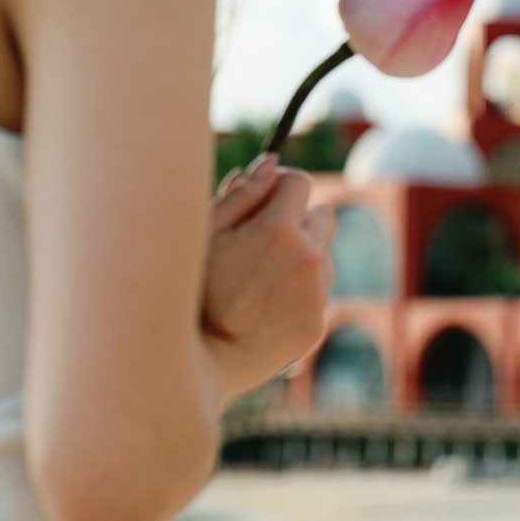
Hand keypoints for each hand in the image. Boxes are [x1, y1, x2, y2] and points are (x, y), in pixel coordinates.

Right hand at [201, 157, 337, 399]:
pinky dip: (300, 293)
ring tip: (261, 278)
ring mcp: (318, 294)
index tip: (267, 198)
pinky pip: (318, 293)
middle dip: (299, 220)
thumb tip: (271, 163)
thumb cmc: (195, 286)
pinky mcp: (319, 323)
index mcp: (280, 229)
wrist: (207, 357)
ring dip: (302, 258)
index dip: (281, 186)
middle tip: (266, 238)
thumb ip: (242, 194)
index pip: (300, 181)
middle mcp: (309, 259)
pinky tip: (266, 306)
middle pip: (324, 216)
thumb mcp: (206, 232)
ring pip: (323, 257)